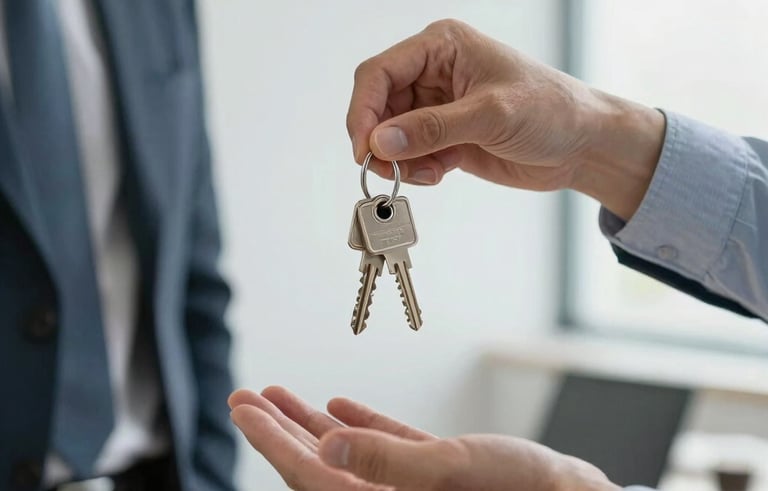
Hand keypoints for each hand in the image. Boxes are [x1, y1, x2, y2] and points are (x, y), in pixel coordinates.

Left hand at [229, 386, 618, 490]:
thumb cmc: (525, 490)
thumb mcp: (452, 467)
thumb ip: (385, 458)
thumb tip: (323, 444)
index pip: (309, 473)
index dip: (270, 439)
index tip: (242, 406)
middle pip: (317, 465)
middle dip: (278, 429)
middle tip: (245, 397)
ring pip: (347, 455)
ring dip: (310, 424)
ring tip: (279, 394)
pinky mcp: (434, 478)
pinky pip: (385, 451)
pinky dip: (362, 427)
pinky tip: (341, 405)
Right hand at [347, 19, 664, 219]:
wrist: (583, 146)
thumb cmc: (552, 111)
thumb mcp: (491, 115)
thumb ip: (433, 129)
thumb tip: (380, 142)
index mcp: (442, 46)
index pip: (379, 73)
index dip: (364, 111)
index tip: (364, 148)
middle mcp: (434, 73)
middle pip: (379, 107)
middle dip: (381, 141)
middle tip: (390, 170)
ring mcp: (438, 107)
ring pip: (390, 135)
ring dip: (399, 160)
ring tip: (429, 173)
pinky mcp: (445, 136)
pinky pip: (410, 154)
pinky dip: (416, 169)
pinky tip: (442, 172)